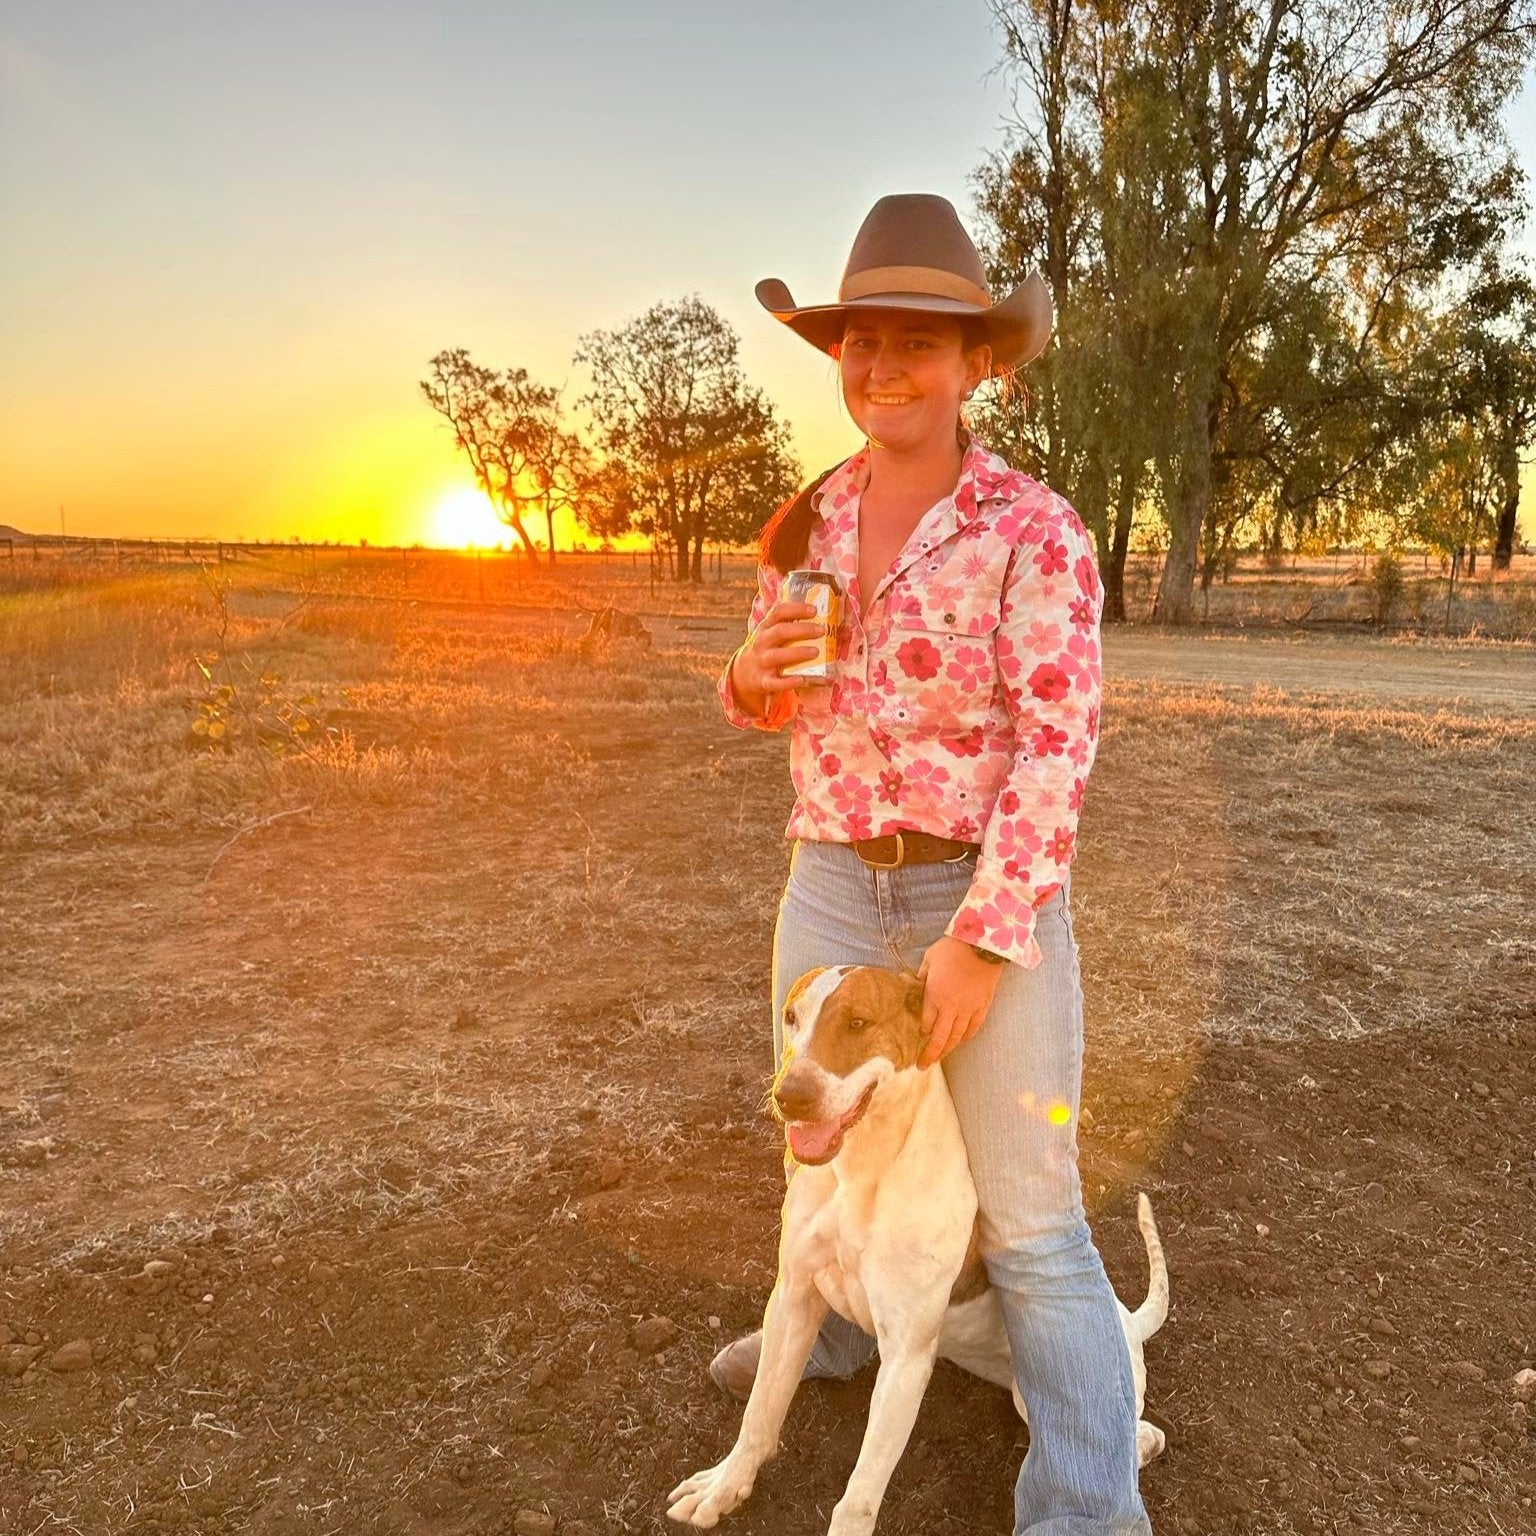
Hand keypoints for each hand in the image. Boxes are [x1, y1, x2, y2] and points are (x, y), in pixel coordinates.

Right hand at [730, 600, 826, 714]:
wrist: (744, 673)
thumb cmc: (768, 649)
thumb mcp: (772, 634)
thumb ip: (791, 625)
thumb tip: (829, 620)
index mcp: (766, 627)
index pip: (778, 612)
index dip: (796, 609)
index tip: (814, 610)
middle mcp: (762, 642)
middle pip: (779, 632)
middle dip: (801, 630)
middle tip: (821, 630)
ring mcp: (761, 662)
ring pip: (777, 655)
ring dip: (797, 653)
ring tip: (816, 652)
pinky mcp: (763, 681)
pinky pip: (774, 682)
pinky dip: (787, 682)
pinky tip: (801, 679)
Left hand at [916, 935, 1004, 1067]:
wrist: (983, 944)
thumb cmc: (953, 949)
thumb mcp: (929, 959)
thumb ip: (921, 976)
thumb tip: (914, 985)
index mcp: (935, 995)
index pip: (926, 1024)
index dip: (921, 1032)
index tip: (918, 1034)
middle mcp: (951, 1007)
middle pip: (940, 1039)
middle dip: (929, 1054)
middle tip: (921, 1066)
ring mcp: (969, 1009)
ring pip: (957, 1037)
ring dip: (947, 1050)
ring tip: (939, 1057)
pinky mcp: (983, 1006)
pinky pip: (973, 1028)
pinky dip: (965, 1037)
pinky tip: (960, 1041)